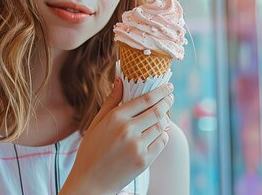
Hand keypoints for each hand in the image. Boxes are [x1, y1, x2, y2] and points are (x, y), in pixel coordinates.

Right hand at [62, 78, 173, 193]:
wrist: (91, 182)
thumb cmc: (91, 150)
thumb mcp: (97, 123)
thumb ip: (111, 101)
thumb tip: (120, 80)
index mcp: (115, 118)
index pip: (145, 99)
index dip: (160, 91)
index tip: (168, 86)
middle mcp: (128, 130)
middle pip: (157, 111)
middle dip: (167, 101)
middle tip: (171, 97)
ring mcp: (137, 146)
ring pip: (160, 126)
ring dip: (164, 119)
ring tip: (163, 115)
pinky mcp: (144, 160)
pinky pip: (161, 142)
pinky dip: (163, 135)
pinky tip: (159, 132)